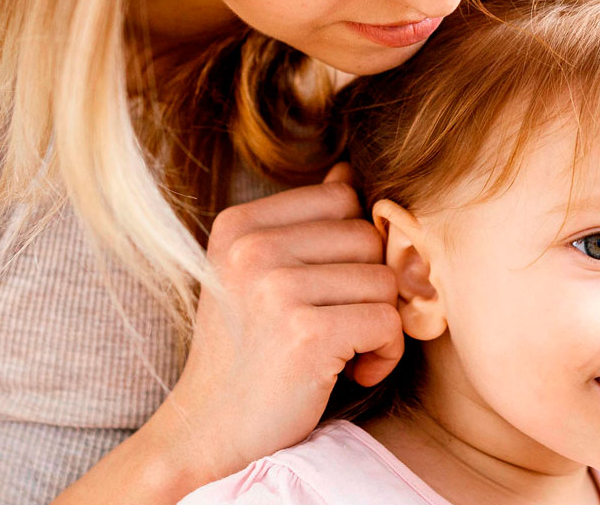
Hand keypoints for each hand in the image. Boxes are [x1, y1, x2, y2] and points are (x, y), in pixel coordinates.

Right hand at [150, 163, 403, 486]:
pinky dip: (385, 354)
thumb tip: (348, 170)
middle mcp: (252, 249)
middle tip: (338, 322)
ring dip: (379, 323)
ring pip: (385, 280)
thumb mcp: (257, 272)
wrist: (210, 429)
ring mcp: (277, 290)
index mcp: (239, 225)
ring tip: (342, 349)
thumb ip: (302, 222)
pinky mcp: (307, 334)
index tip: (328, 286)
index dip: (352, 245)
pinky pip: (389, 322)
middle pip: (368, 237)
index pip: (342, 197)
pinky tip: (351, 371)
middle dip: (368, 285)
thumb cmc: (246, 349)